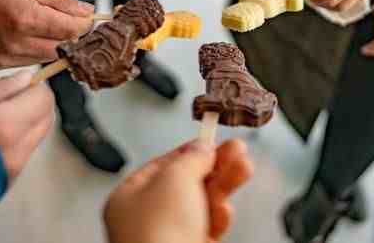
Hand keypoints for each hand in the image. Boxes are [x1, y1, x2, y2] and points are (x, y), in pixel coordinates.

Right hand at [0, 0, 93, 68]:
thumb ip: (62, 1)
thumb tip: (88, 12)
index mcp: (26, 18)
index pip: (71, 31)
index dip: (84, 24)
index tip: (87, 17)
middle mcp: (17, 42)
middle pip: (63, 47)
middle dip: (71, 34)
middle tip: (69, 19)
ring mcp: (7, 56)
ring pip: (48, 56)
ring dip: (54, 42)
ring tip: (43, 23)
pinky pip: (30, 60)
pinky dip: (36, 49)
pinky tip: (26, 33)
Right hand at [0, 71, 53, 180]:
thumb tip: (23, 80)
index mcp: (5, 127)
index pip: (42, 99)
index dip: (33, 86)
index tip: (21, 81)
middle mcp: (14, 153)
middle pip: (45, 119)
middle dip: (34, 103)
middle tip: (10, 95)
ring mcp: (9, 171)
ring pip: (35, 138)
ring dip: (25, 123)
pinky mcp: (2, 183)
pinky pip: (21, 155)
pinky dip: (14, 141)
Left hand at [104, 139, 253, 242]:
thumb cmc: (155, 235)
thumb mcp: (174, 178)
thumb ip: (191, 158)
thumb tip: (202, 148)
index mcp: (129, 198)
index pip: (162, 166)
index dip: (188, 151)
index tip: (211, 139)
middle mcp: (148, 219)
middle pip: (187, 183)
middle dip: (215, 165)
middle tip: (237, 150)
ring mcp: (170, 237)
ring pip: (203, 204)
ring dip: (224, 184)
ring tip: (243, 166)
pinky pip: (209, 227)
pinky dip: (220, 215)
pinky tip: (226, 208)